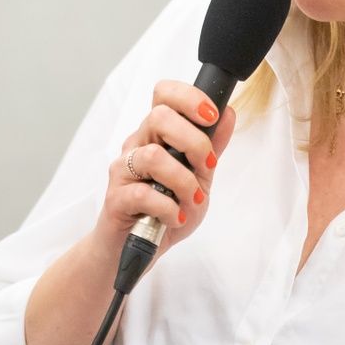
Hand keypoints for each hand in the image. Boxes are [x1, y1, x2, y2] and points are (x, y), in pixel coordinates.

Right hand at [95, 80, 237, 257]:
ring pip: (152, 155)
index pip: (164, 95)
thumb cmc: (166, 211)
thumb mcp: (198, 178)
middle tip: (206, 166)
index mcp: (156, 135)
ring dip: (183, 181)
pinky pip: (143, 194)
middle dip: (193, 141)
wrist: (138, 250)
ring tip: (192, 200)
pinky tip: (175, 217)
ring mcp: (123, 170)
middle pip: (158, 117)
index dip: (188, 97)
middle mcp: (136, 145)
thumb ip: (212, 148)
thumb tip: (228, 114)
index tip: (211, 116)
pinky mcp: (116, 198)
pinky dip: (168, 208)